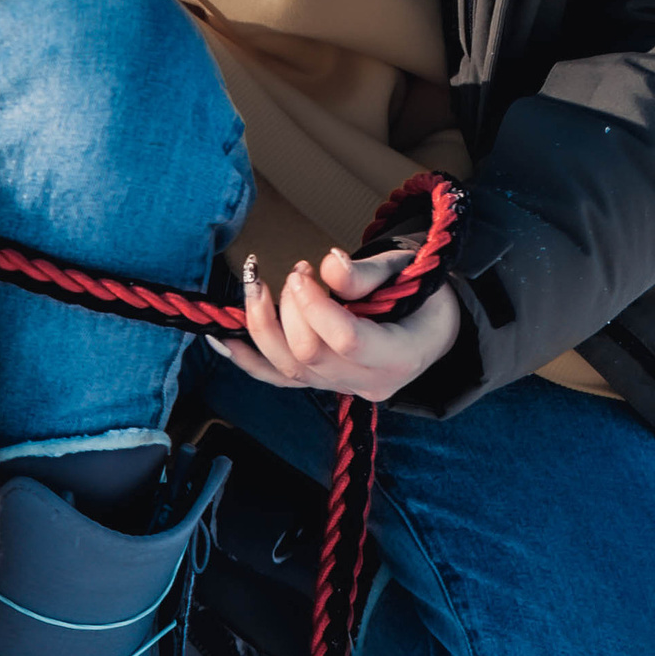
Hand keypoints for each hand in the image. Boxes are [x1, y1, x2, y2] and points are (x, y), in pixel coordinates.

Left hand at [218, 241, 460, 402]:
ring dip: (262, 324)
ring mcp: (343, 388)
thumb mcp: (406, 271)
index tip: (305, 272)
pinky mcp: (322, 383)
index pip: (346, 341)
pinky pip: (278, 378)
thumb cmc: (423, 292)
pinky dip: (247, 358)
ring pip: (288, 369)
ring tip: (259, 285)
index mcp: (401, 355)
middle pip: (310, 355)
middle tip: (298, 271)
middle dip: (291, 308)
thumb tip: (329, 267)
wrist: (432, 324)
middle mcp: (370, 382)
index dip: (315, 305)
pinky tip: (222, 338)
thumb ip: (367, 274)